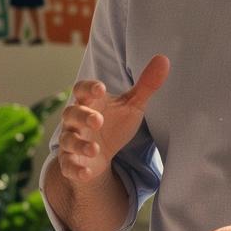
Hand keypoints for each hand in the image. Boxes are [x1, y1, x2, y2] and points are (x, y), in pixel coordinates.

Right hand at [56, 55, 169, 183]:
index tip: (100, 88)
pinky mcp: (71, 162)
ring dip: (79, 144)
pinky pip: (68, 165)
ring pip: (67, 140)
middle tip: (98, 121)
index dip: (89, 88)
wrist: (103, 154)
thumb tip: (164, 59)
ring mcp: (71, 141)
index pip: (81, 89)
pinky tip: (87, 172)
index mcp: (89, 102)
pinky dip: (75, 169)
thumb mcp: (132, 105)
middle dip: (82, 116)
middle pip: (70, 113)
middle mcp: (76, 121)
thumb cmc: (114, 123)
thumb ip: (146, 85)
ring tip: (94, 149)